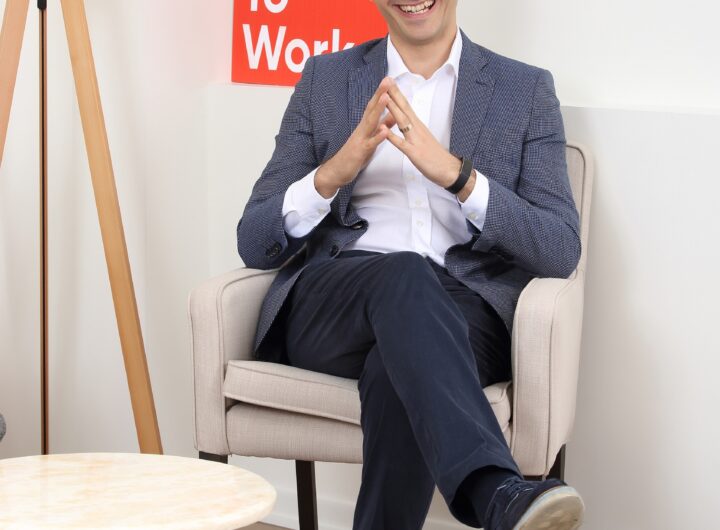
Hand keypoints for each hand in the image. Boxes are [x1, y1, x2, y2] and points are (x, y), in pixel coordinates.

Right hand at [314, 77, 394, 196]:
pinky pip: (370, 143)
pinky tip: (385, 130)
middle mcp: (361, 129)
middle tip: (387, 80)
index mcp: (365, 126)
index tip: (389, 80)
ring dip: (379, 110)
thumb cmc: (354, 155)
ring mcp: (360, 139)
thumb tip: (394, 115)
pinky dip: (378, 137)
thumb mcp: (370, 139)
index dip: (381, 93)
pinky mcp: (360, 152)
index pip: (373, 106)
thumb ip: (381, 127)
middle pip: (371, 109)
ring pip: (370, 122)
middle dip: (380, 94)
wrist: (337, 171)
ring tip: (386, 97)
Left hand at [382, 79, 463, 188]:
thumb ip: (414, 130)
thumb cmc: (436, 157)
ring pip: (403, 122)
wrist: (450, 170)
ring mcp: (416, 140)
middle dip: (394, 94)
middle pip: (404, 108)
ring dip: (393, 109)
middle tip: (386, 80)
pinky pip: (401, 144)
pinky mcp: (414, 153)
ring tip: (383, 97)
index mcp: (419, 126)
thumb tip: (407, 123)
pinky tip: (384, 130)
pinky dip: (392, 137)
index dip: (398, 94)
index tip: (391, 82)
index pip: (407, 106)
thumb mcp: (424, 139)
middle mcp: (417, 129)